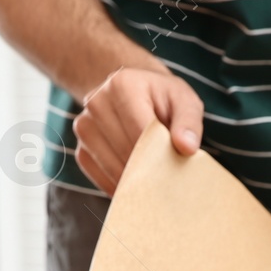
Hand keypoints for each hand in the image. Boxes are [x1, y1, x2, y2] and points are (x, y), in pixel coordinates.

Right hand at [73, 67, 203, 193]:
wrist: (135, 94)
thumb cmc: (163, 99)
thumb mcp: (184, 101)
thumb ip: (189, 122)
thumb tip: (187, 148)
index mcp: (122, 85)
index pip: (141, 132)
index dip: (161, 155)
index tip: (177, 168)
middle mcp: (96, 102)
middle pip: (126, 151)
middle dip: (150, 169)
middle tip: (170, 178)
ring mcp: (83, 126)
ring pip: (111, 167)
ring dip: (135, 180)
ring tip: (155, 180)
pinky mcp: (80, 148)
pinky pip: (99, 176)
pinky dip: (119, 185)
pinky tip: (136, 181)